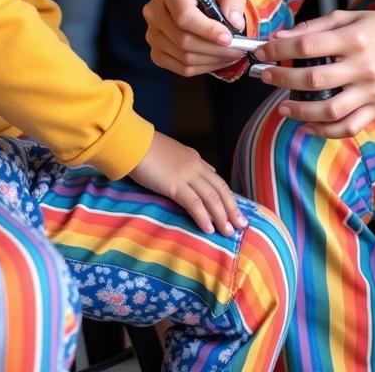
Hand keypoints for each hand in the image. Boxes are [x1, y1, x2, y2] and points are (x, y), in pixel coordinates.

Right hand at [129, 131, 248, 235]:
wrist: (132, 143)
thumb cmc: (146, 150)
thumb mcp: (171, 155)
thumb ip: (185, 165)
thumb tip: (199, 175)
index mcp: (194, 159)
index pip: (217, 180)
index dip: (227, 197)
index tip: (234, 210)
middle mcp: (195, 165)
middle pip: (220, 189)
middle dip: (232, 208)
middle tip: (242, 225)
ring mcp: (186, 174)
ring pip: (212, 197)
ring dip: (222, 216)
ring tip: (229, 232)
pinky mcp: (174, 185)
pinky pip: (194, 203)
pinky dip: (204, 217)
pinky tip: (209, 229)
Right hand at [143, 0, 252, 75]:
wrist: (199, 6)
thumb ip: (233, 0)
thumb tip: (234, 22)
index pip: (183, 15)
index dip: (207, 30)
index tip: (228, 38)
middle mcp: (153, 10)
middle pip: (183, 39)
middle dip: (214, 48)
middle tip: (238, 50)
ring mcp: (152, 34)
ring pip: (183, 56)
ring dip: (212, 59)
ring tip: (232, 54)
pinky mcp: (156, 53)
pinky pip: (181, 68)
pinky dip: (204, 67)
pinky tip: (218, 59)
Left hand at [253, 9, 374, 137]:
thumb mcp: (351, 16)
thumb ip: (314, 27)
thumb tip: (280, 37)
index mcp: (354, 38)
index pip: (307, 45)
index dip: (278, 50)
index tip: (262, 52)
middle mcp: (363, 67)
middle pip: (314, 79)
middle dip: (282, 79)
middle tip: (265, 77)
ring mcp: (372, 91)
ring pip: (330, 110)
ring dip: (300, 111)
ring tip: (283, 107)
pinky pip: (349, 127)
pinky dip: (325, 131)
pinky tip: (308, 126)